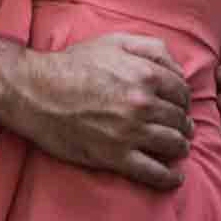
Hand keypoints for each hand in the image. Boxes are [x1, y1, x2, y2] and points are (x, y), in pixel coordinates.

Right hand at [10, 33, 192, 190]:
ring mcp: (130, 132)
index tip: (179, 105)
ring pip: (173, 144)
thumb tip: (177, 66)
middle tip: (181, 127)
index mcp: (145, 74)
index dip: (183, 99)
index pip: (182, 91)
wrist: (37, 91)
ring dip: (180, 147)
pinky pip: (154, 173)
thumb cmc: (73, 64)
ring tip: (178, 148)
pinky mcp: (116, 157)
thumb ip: (150, 47)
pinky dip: (168, 178)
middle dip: (183, 123)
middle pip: (179, 119)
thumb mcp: (113, 41)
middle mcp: (142, 104)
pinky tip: (174, 177)